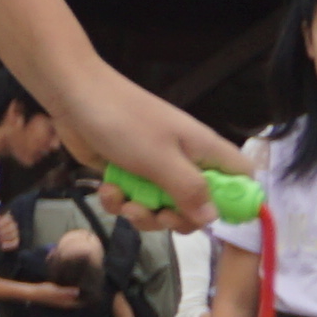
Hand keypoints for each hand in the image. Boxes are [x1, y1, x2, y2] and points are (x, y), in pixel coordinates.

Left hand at [55, 67, 247, 232]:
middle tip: (158, 215)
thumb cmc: (125, 123)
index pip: (241, 180)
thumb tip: (213, 218)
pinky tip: (106, 190)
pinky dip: (119, 201)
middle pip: (197, 206)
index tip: (212, 219)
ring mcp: (155, 170)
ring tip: (124, 202)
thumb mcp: (161, 159)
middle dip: (176, 218)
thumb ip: (189, 190)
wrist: (74, 97)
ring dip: (141, 213)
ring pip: (161, 209)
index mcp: (205, 153)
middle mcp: (185, 163)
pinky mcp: (127, 174)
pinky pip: (132, 201)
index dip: (235, 202)